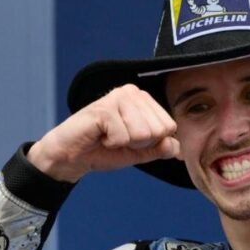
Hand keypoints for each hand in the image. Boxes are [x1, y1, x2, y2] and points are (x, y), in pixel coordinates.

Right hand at [28, 84, 179, 182]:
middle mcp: (132, 92)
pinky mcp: (104, 108)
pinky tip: (99, 136)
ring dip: (124, 143)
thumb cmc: (103, 150)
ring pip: (143, 133)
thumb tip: (177, 146)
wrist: (72, 157)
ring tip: (108, 137)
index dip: (151, 142)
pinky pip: (124, 136)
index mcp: (144, 99)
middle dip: (139, 143)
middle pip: (159, 130)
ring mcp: (117, 98)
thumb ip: (160, 148)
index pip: (169, 126)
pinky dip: (111, 143)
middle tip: (117, 139)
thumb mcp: (140, 152)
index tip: (130, 139)